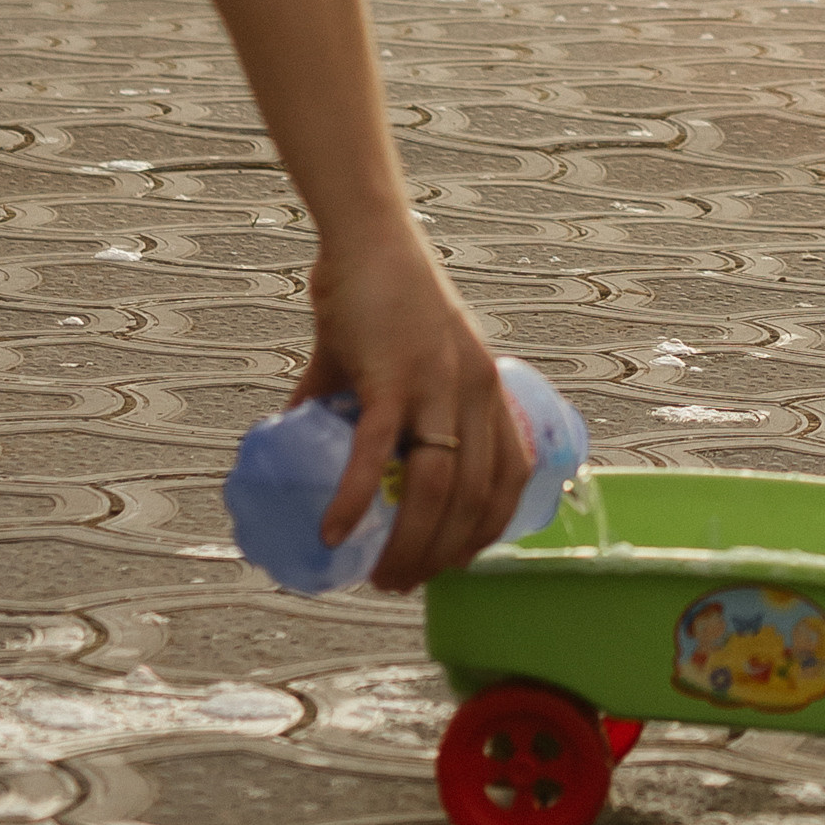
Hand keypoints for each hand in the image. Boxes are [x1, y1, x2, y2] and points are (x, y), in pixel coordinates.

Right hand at [298, 222, 535, 592]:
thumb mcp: (402, 363)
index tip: (455, 563)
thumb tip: (314, 444)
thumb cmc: (381, 298)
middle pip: (473, 499)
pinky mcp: (390, 376)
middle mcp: (474, 392)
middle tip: (401, 584)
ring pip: (436, 488)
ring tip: (378, 577)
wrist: (368, 240)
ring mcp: (435, 385)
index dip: (488, 530)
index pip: (511, 478)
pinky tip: (333, 532)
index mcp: (486, 390)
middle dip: (442, 556)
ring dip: (409, 545)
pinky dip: (356, 500)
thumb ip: (370, 408)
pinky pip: (376, 453)